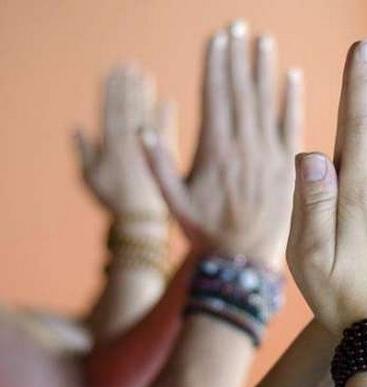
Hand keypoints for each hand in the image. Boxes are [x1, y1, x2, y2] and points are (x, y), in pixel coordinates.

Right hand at [75, 65, 171, 215]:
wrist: (142, 220)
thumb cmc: (114, 200)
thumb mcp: (91, 178)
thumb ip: (85, 151)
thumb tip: (76, 127)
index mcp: (113, 145)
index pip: (112, 110)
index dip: (112, 89)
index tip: (114, 70)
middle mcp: (133, 143)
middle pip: (131, 108)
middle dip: (129, 85)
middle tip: (130, 66)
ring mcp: (152, 149)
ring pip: (149, 115)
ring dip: (146, 95)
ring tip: (145, 77)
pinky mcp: (170, 157)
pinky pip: (169, 131)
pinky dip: (168, 116)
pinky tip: (168, 102)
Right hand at [142, 21, 302, 267]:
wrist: (245, 259)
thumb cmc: (206, 232)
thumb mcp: (174, 204)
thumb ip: (157, 167)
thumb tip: (142, 130)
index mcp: (215, 152)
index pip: (216, 97)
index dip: (216, 65)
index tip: (217, 38)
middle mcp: (244, 147)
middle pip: (240, 92)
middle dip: (237, 57)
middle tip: (238, 27)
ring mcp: (270, 155)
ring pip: (267, 102)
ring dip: (264, 69)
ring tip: (262, 40)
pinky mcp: (290, 165)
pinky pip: (292, 125)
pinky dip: (292, 100)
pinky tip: (292, 76)